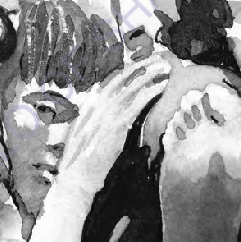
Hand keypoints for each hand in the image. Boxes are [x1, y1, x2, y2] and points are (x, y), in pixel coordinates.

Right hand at [55, 54, 170, 197]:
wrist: (75, 183)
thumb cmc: (82, 168)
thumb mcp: (87, 142)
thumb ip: (99, 126)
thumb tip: (115, 119)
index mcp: (87, 110)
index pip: (109, 85)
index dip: (127, 73)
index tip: (143, 64)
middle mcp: (93, 109)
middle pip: (119, 81)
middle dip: (139, 67)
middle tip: (158, 58)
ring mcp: (102, 118)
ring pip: (128, 89)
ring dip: (148, 75)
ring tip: (165, 66)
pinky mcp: (113, 128)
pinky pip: (133, 105)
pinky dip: (147, 93)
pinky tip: (160, 86)